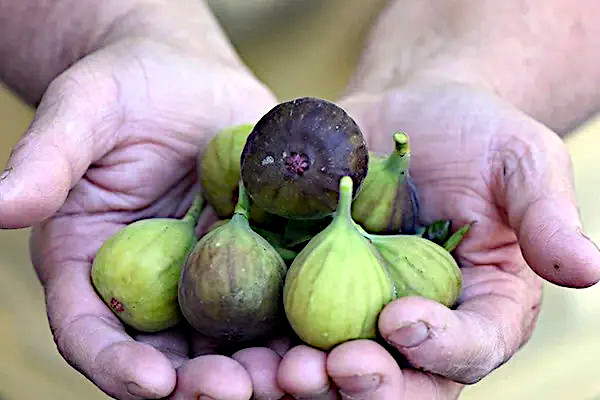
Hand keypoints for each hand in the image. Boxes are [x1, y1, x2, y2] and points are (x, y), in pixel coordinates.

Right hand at [0, 35, 280, 398]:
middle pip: (166, 353)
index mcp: (92, 263)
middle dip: (198, 383)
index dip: (115, 363)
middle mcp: (149, 284)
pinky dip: (296, 324)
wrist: (188, 77)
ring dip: (257, 367)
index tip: (153, 385)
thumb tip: (0, 203)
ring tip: (290, 377)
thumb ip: (49, 157)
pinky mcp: (256, 256)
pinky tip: (323, 337)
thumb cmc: (126, 88)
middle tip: (238, 391)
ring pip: (226, 339)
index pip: (91, 329)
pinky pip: (276, 298)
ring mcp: (206, 275)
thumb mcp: (84, 109)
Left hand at [271, 81, 599, 398]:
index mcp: (479, 308)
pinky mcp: (306, 290)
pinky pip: (284, 328)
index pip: (471, 348)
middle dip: (368, 386)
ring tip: (280, 371)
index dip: (443, 348)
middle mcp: (418, 325)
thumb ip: (544, 217)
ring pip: (335, 370)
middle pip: (400, 381)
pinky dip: (261, 347)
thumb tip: (587, 269)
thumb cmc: (474, 137)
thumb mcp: (520, 162)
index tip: (404, 321)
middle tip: (334, 370)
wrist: (405, 119)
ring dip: (308, 383)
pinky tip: (239, 348)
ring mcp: (357, 312)